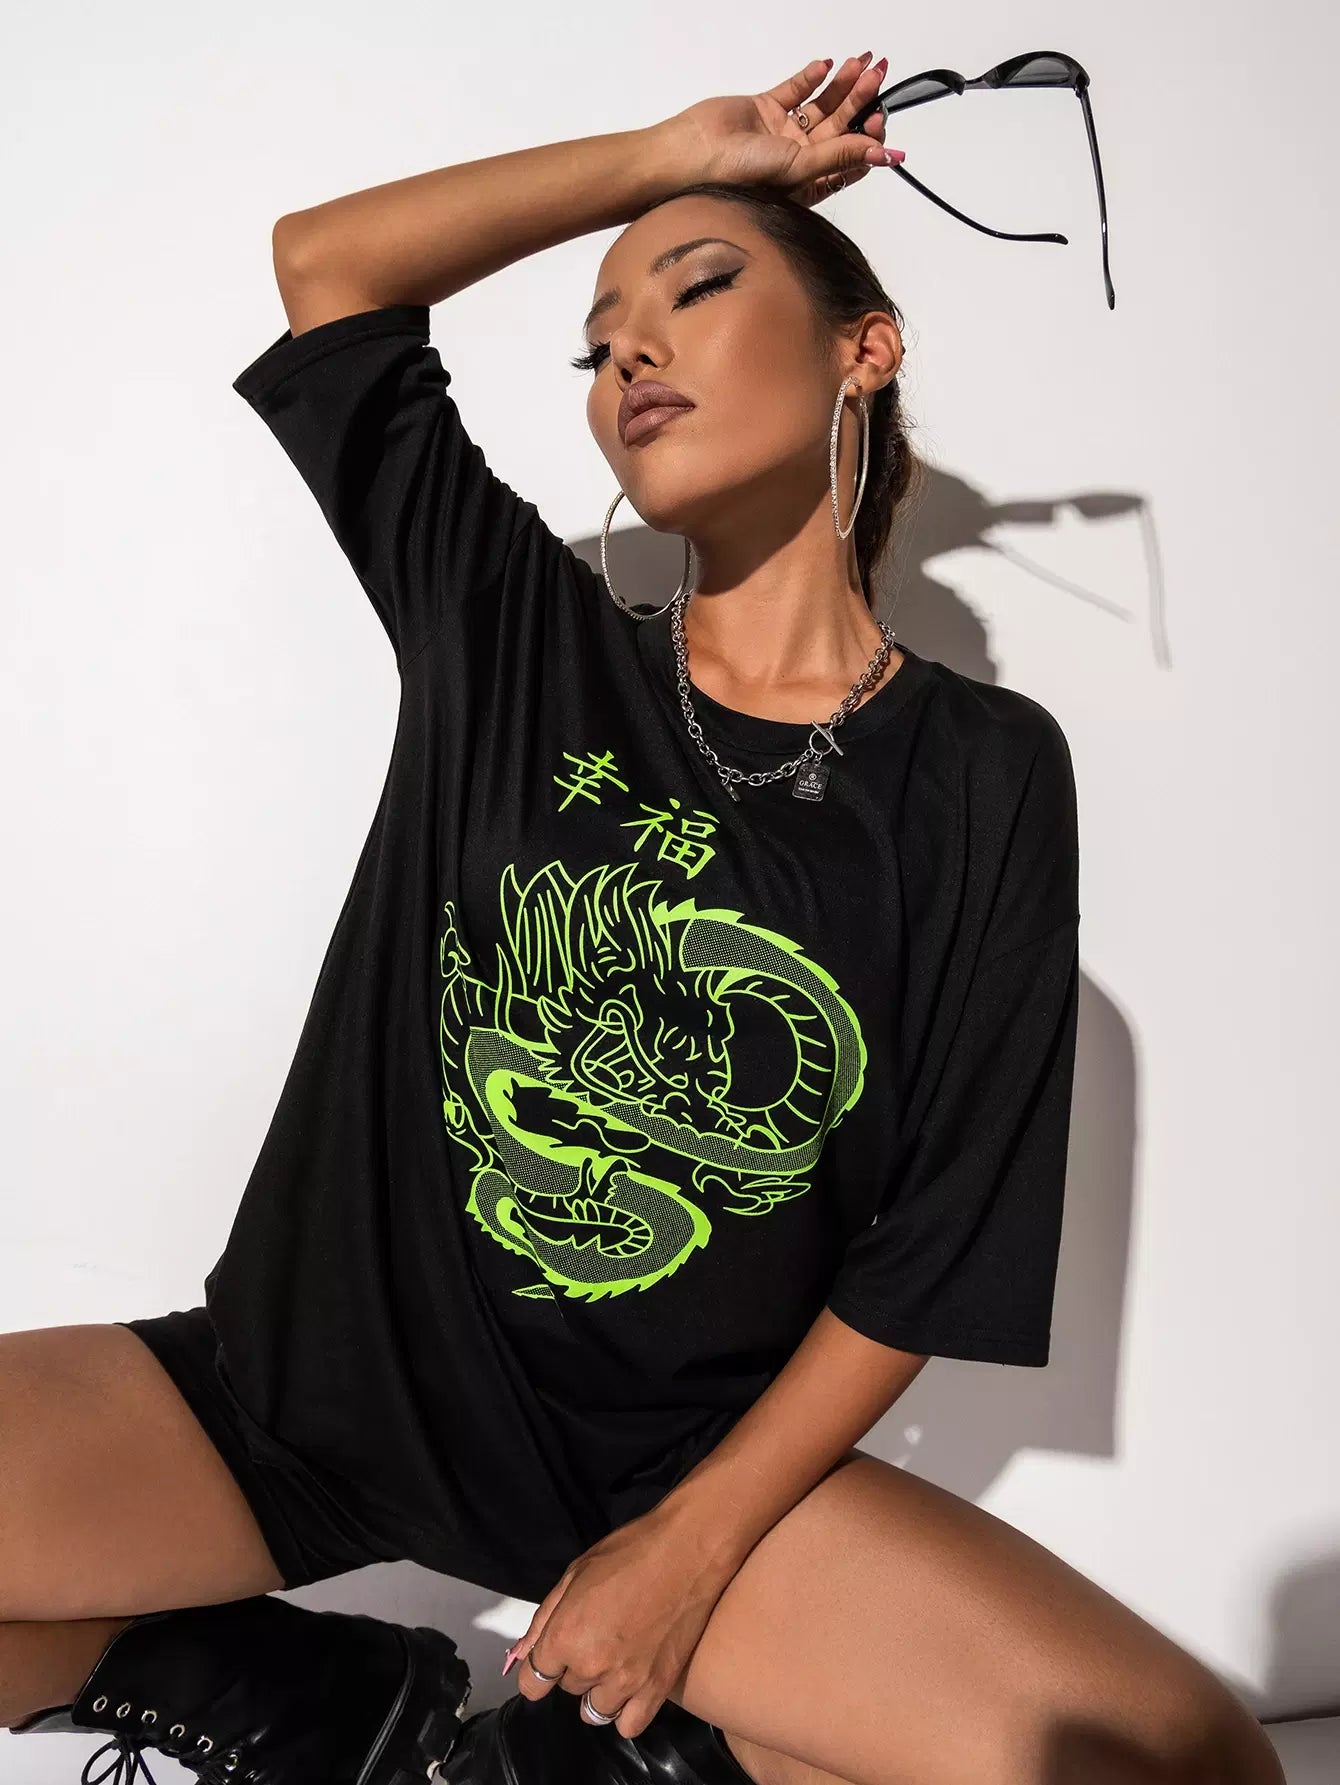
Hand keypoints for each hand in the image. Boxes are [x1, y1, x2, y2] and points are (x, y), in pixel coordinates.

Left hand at [501, 1501, 742, 1740]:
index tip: (551, 1656)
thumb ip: (544, 1619)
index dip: (538, 1669)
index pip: (532, 1683)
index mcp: (566, 1636)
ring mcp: (627, 1682)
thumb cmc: (630, 1552)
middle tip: (596, 1635)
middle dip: (573, 1666)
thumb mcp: (576, 1573)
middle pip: (567, 1689)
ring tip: (614, 1660)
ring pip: (594, 1711)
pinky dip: (626, 1711)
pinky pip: (629, 1726)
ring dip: (598, 1689)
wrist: (688, 1551)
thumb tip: (521, 1654)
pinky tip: (631, 1685)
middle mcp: (592, 1666)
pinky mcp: (659, 1690)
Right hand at [655, 52, 904, 210]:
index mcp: (808, 182)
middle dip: (859, 103)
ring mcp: (781, 133)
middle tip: (876, 79)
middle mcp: (798, 159)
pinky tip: (826, 65)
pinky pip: (794, 91)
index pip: (848, 160)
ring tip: (861, 64)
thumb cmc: (740, 176)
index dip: (867, 141)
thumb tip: (883, 154)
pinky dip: (810, 78)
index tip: (879, 121)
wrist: (693, 155)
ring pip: (821, 105)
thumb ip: (840, 156)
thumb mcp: (800, 168)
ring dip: (841, 85)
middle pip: (838, 127)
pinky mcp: (765, 109)